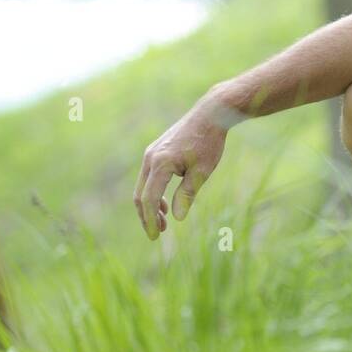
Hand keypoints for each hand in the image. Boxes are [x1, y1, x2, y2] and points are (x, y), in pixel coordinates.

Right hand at [135, 91, 233, 239]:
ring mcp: (151, 153)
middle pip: (140, 194)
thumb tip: (177, 217)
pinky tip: (164, 204)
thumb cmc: (209, 142)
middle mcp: (151, 158)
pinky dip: (153, 192)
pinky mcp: (156, 151)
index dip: (150, 220)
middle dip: (147, 216)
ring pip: (143, 186)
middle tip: (158, 233)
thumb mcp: (203, 171)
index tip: (156, 237)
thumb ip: (187, 193)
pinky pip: (148, 177)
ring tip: (164, 222)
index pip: (148, 199)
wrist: (210, 114)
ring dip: (150, 205)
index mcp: (161, 163)